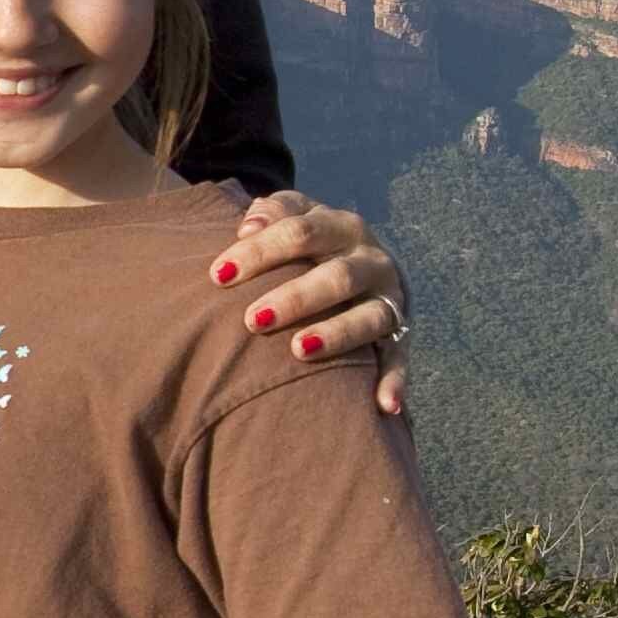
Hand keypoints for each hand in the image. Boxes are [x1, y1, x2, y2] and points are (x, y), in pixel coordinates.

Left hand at [216, 191, 410, 415]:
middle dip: (295, 298)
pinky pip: (399, 358)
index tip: (218, 276)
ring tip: (300, 350)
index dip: (260, 251)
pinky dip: (395, 381)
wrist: (365, 259)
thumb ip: (273, 211)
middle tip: (252, 320)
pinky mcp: (399, 333)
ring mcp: (389, 298)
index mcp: (341, 227)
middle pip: (337, 277)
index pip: (300, 233)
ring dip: (338, 334)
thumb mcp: (297, 216)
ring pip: (369, 317)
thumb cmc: (312, 243)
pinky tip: (384, 406)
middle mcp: (371, 260)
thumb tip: (248, 226)